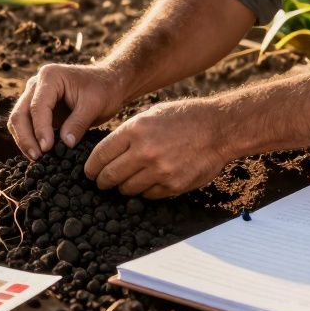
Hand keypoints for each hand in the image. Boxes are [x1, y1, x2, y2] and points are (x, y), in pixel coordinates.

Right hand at [8, 63, 125, 159]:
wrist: (108, 83)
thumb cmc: (104, 89)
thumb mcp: (95, 104)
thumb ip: (78, 123)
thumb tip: (65, 145)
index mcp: (50, 77)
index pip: (38, 106)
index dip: (40, 129)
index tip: (47, 148)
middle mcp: (36, 85)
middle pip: (20, 113)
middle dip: (26, 138)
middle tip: (37, 158)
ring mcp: (35, 97)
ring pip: (19, 121)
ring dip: (25, 141)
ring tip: (38, 159)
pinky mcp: (38, 110)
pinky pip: (27, 126)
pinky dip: (30, 140)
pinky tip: (40, 154)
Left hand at [83, 98, 233, 198]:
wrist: (219, 128)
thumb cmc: (184, 118)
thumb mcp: (151, 115)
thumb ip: (128, 133)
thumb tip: (106, 153)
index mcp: (135, 130)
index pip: (100, 155)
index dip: (91, 167)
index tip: (89, 172)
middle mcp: (144, 151)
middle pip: (110, 176)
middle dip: (102, 181)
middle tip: (101, 182)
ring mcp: (160, 171)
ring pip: (127, 189)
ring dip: (123, 187)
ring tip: (125, 182)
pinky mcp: (173, 185)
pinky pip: (148, 195)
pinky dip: (145, 191)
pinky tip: (148, 181)